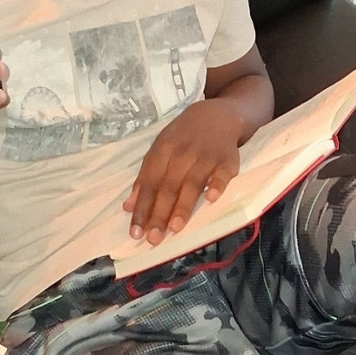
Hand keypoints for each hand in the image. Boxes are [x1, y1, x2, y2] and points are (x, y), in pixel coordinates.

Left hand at [123, 101, 242, 244]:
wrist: (216, 115)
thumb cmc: (183, 137)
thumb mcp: (160, 150)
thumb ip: (145, 178)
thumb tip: (128, 207)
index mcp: (162, 150)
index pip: (149, 183)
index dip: (142, 208)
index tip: (136, 232)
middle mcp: (182, 153)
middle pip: (168, 187)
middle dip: (159, 214)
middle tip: (153, 239)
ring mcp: (206, 155)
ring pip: (192, 183)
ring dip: (183, 206)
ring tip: (174, 228)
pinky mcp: (228, 159)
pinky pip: (222, 174)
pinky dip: (217, 185)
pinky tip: (211, 199)